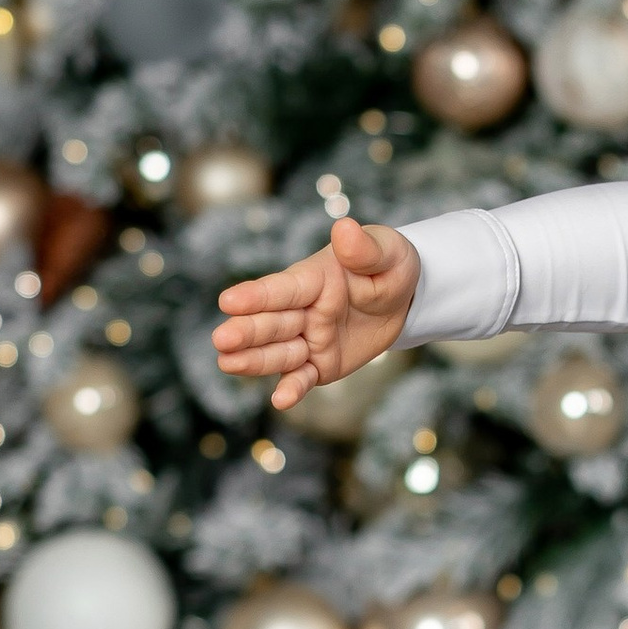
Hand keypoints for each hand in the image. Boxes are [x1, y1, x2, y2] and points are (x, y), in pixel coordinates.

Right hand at [213, 216, 417, 411]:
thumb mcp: (388, 252)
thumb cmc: (389, 266)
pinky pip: (304, 377)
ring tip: (227, 363)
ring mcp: (308, 339)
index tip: (228, 301)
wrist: (406, 298)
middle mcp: (303, 309)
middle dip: (246, 331)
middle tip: (222, 340)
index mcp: (313, 278)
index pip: (283, 288)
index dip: (257, 296)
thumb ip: (365, 248)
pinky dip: (292, 388)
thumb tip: (345, 228)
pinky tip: (280, 400)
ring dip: (254, 360)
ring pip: (278, 352)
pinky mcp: (320, 364)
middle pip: (270, 322)